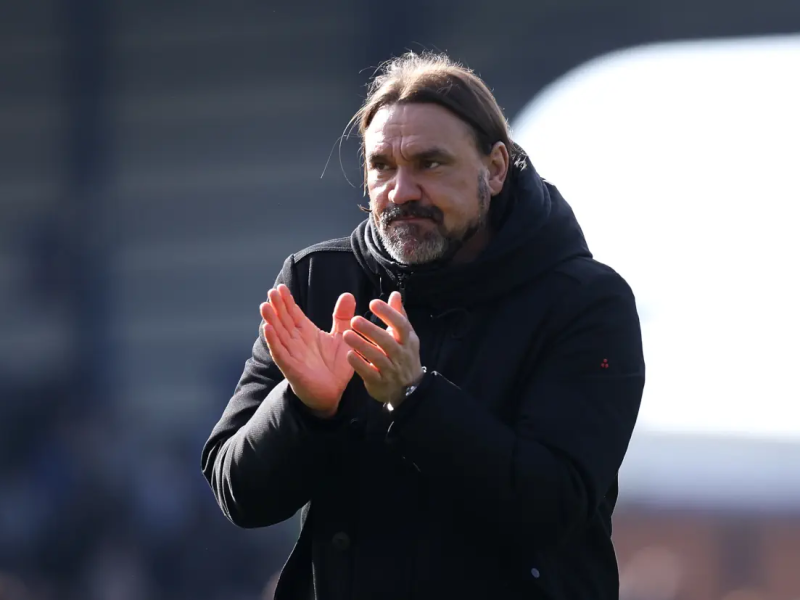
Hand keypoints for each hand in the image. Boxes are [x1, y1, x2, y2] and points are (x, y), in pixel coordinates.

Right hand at [260, 284, 355, 417]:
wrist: (334, 393)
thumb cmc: (335, 366)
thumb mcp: (341, 337)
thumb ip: (342, 317)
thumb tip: (347, 294)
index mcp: (306, 333)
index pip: (294, 314)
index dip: (287, 301)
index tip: (281, 287)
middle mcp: (296, 341)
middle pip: (284, 320)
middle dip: (277, 306)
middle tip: (272, 291)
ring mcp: (292, 354)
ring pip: (278, 334)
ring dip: (271, 320)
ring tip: (265, 306)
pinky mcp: (291, 368)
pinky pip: (280, 353)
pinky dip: (273, 341)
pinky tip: (267, 329)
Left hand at [343, 291, 422, 406]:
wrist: (408, 391)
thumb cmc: (403, 356)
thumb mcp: (405, 336)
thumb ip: (398, 314)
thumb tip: (395, 294)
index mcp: (407, 340)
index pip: (400, 325)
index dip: (388, 313)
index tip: (373, 303)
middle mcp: (400, 355)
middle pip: (387, 341)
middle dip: (371, 330)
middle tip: (354, 319)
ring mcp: (391, 370)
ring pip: (377, 357)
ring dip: (362, 345)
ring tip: (346, 334)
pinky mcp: (380, 383)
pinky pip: (369, 374)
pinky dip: (359, 365)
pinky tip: (348, 355)